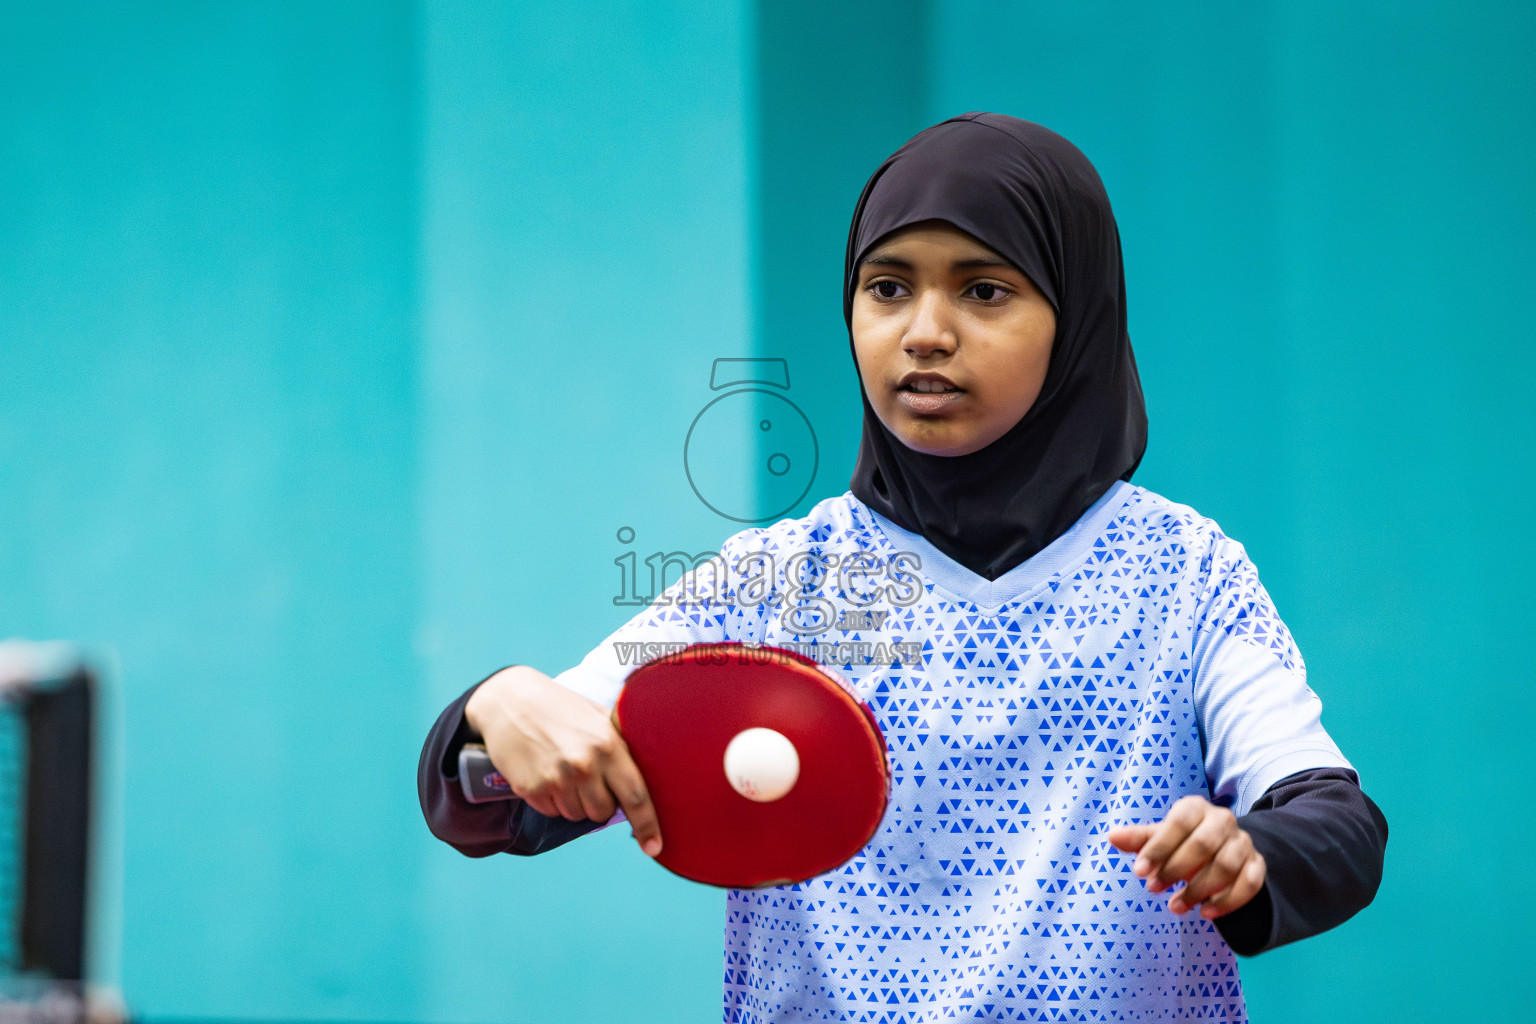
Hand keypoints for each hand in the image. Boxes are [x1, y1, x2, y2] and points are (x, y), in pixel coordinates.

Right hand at [465, 666, 661, 857]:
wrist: (510, 700)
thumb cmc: (560, 708)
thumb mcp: (597, 716)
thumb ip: (621, 742)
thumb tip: (650, 772)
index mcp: (607, 744)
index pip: (635, 795)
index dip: (647, 824)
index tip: (654, 848)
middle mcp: (584, 765)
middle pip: (603, 812)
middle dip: (600, 802)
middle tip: (588, 777)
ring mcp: (555, 779)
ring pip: (577, 815)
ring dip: (574, 801)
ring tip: (564, 770)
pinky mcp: (531, 788)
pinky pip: (551, 811)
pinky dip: (551, 800)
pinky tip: (545, 772)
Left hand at [1107, 795, 1265, 918]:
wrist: (1220, 849)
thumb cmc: (1181, 842)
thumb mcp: (1160, 838)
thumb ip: (1139, 839)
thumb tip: (1112, 837)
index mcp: (1195, 808)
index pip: (1178, 823)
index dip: (1158, 848)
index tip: (1139, 872)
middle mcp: (1223, 820)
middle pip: (1203, 845)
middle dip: (1175, 869)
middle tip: (1153, 889)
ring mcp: (1243, 842)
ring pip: (1227, 866)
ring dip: (1199, 890)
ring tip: (1175, 907)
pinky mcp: (1257, 864)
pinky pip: (1250, 883)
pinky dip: (1228, 901)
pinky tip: (1206, 912)